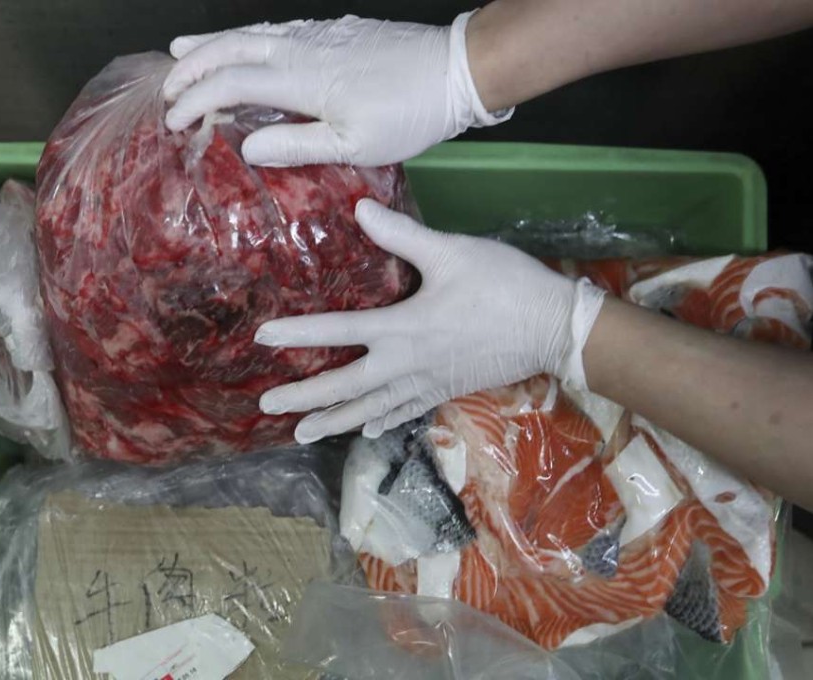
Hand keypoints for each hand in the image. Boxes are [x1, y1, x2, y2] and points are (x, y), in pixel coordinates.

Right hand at [162, 12, 511, 166]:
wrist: (455, 69)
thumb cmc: (409, 113)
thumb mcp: (355, 145)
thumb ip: (298, 146)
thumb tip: (248, 148)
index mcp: (303, 80)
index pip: (231, 84)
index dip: (196, 99)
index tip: (173, 121)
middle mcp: (303, 49)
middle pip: (232, 49)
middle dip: (193, 65)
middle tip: (166, 84)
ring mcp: (319, 35)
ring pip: (253, 33)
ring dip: (214, 43)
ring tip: (184, 50)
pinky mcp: (336, 31)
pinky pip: (278, 28)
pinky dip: (249, 36)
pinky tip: (247, 42)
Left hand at [254, 200, 605, 443]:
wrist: (555, 328)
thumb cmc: (504, 285)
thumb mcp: (452, 252)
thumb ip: (402, 235)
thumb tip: (360, 208)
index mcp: (403, 328)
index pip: (338, 332)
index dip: (298, 334)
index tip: (263, 337)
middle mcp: (407, 365)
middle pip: (345, 387)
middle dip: (305, 398)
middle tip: (269, 406)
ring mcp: (426, 384)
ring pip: (371, 409)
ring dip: (334, 421)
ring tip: (302, 433)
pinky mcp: (446, 391)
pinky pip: (405, 411)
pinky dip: (382, 421)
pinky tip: (368, 430)